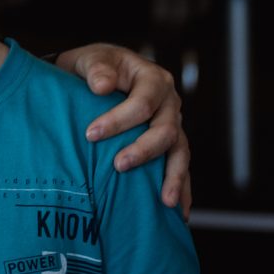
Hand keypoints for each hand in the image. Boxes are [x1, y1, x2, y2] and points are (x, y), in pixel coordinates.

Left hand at [56, 44, 192, 216]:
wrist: (98, 76)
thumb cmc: (94, 68)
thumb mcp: (91, 59)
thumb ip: (96, 69)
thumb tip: (101, 86)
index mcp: (153, 79)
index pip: (142, 103)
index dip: (119, 120)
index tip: (91, 134)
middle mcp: (169, 104)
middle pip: (166, 131)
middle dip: (143, 150)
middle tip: (118, 165)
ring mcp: (172, 126)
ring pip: (180, 153)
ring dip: (173, 177)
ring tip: (165, 202)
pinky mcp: (169, 146)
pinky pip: (180, 168)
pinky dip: (182, 190)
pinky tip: (179, 214)